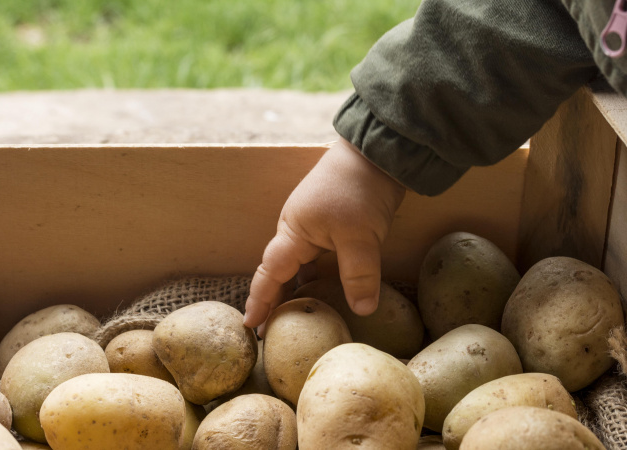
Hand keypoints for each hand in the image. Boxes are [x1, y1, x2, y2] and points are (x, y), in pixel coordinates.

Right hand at [243, 137, 405, 332]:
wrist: (376, 153)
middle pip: (278, 270)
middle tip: (268, 330)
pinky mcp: (329, 222)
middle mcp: (296, 229)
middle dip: (271, 299)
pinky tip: (322, 291)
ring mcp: (312, 225)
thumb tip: (362, 311)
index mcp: (293, 232)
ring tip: (293, 318)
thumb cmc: (359, 189)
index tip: (250, 325)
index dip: (260, 300)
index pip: (270, 273)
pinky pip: (313, 257)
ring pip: (297, 265)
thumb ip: (358, 275)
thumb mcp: (360, 236)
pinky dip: (312, 276)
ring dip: (293, 289)